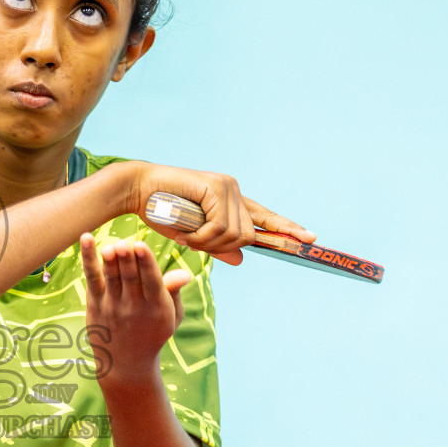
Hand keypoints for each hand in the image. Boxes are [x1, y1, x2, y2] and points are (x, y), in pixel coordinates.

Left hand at [79, 234, 192, 381]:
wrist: (127, 363)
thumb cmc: (153, 332)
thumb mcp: (171, 315)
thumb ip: (174, 291)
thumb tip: (185, 273)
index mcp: (156, 306)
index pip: (152, 282)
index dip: (145, 263)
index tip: (141, 246)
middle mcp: (133, 306)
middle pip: (130, 279)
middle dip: (127, 261)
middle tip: (123, 243)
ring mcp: (112, 306)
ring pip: (111, 279)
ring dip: (109, 261)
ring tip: (109, 246)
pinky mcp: (95, 304)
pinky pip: (92, 278)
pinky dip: (88, 259)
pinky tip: (85, 239)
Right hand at [122, 162, 315, 265]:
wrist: (137, 191)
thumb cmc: (160, 212)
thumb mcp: (192, 235)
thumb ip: (217, 246)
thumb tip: (241, 258)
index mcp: (230, 201)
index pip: (265, 217)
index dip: (287, 228)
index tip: (310, 239)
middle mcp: (233, 191)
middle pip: (247, 236)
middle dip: (220, 247)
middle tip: (193, 241)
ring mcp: (227, 187)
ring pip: (235, 234)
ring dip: (207, 243)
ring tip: (186, 233)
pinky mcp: (217, 187)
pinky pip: (220, 227)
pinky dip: (201, 236)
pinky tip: (186, 229)